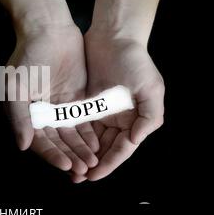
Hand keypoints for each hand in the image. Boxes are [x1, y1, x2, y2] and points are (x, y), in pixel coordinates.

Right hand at [7, 25, 98, 174]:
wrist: (47, 29)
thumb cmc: (26, 57)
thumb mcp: (15, 88)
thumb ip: (18, 117)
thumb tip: (22, 146)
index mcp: (25, 114)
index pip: (39, 141)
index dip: (51, 154)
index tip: (65, 165)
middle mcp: (42, 113)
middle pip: (57, 141)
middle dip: (69, 156)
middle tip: (83, 169)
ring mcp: (59, 106)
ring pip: (71, 133)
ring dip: (80, 148)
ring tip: (92, 161)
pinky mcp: (76, 98)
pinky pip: (82, 119)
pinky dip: (88, 132)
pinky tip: (97, 144)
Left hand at [74, 31, 164, 181]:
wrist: (114, 36)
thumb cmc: (135, 61)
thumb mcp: (151, 88)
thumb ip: (150, 116)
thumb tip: (136, 140)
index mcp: (133, 120)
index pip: (121, 149)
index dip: (109, 164)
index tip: (95, 175)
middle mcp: (116, 120)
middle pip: (103, 148)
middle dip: (91, 164)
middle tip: (76, 178)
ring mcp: (99, 112)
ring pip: (88, 140)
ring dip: (79, 154)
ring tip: (67, 168)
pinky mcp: (83, 102)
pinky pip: (76, 124)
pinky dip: (71, 137)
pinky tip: (62, 147)